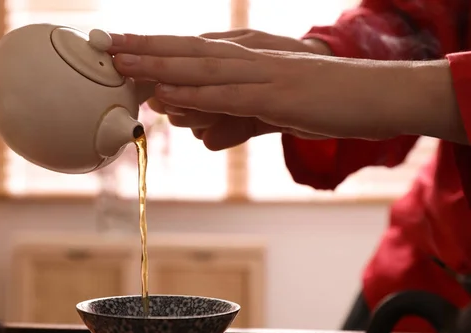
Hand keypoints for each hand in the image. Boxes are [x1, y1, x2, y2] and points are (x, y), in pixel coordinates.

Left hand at [111, 30, 329, 149]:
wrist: (379, 94)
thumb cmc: (327, 100)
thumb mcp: (273, 106)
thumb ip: (234, 117)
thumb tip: (200, 133)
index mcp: (252, 56)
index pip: (195, 47)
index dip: (157, 46)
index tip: (123, 45)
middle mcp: (253, 57)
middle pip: (189, 49)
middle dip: (146, 46)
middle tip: (107, 43)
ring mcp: (264, 75)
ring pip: (202, 67)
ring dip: (159, 64)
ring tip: (122, 62)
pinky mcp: (278, 97)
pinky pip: (229, 95)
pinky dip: (195, 94)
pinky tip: (168, 93)